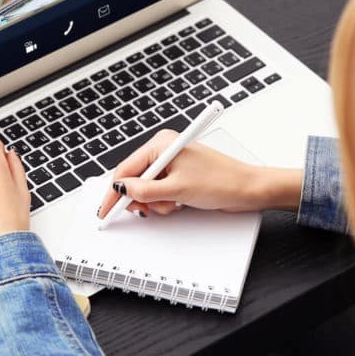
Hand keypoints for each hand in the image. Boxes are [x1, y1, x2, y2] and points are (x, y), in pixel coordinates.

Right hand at [96, 130, 302, 218]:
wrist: (248, 189)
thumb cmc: (222, 181)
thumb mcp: (178, 190)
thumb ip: (146, 190)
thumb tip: (122, 188)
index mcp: (161, 144)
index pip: (126, 168)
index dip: (115, 192)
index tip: (106, 211)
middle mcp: (164, 151)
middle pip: (135, 179)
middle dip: (141, 198)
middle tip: (149, 209)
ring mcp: (172, 164)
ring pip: (147, 189)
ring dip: (156, 203)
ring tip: (173, 204)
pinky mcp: (179, 176)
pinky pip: (160, 192)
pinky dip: (164, 202)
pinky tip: (179, 203)